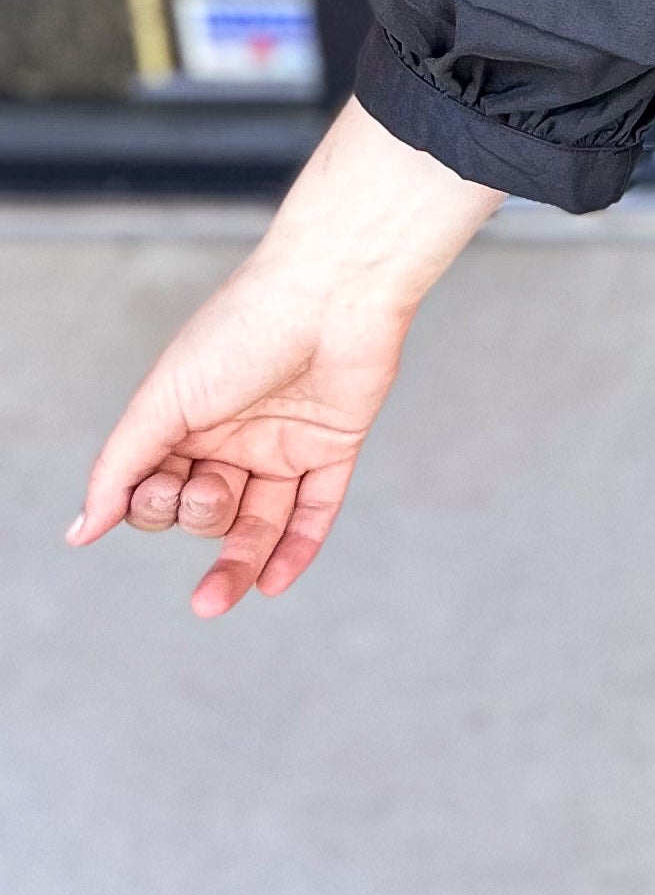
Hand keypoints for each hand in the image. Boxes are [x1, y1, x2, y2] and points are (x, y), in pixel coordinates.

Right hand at [67, 99, 497, 616]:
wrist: (331, 291)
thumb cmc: (241, 329)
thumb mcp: (164, 400)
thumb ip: (121, 466)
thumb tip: (80, 530)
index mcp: (183, 421)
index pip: (154, 490)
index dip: (152, 505)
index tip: (158, 489)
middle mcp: (232, 437)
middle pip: (203, 511)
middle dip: (196, 516)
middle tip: (207, 487)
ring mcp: (283, 445)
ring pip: (256, 523)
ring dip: (237, 566)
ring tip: (211, 603)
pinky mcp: (333, 448)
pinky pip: (315, 512)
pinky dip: (297, 550)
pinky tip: (273, 584)